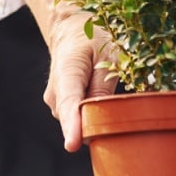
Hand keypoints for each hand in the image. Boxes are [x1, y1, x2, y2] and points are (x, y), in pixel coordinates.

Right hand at [20, 0, 115, 152]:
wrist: (69, 30)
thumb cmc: (92, 39)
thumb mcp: (106, 55)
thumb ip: (103, 86)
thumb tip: (102, 116)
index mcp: (67, 72)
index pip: (69, 105)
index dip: (72, 127)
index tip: (73, 145)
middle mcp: (55, 92)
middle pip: (74, 120)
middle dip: (95, 125)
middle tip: (120, 114)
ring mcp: (55, 101)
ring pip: (77, 121)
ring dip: (93, 118)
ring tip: (106, 95)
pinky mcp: (59, 106)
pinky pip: (76, 118)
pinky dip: (89, 116)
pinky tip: (98, 101)